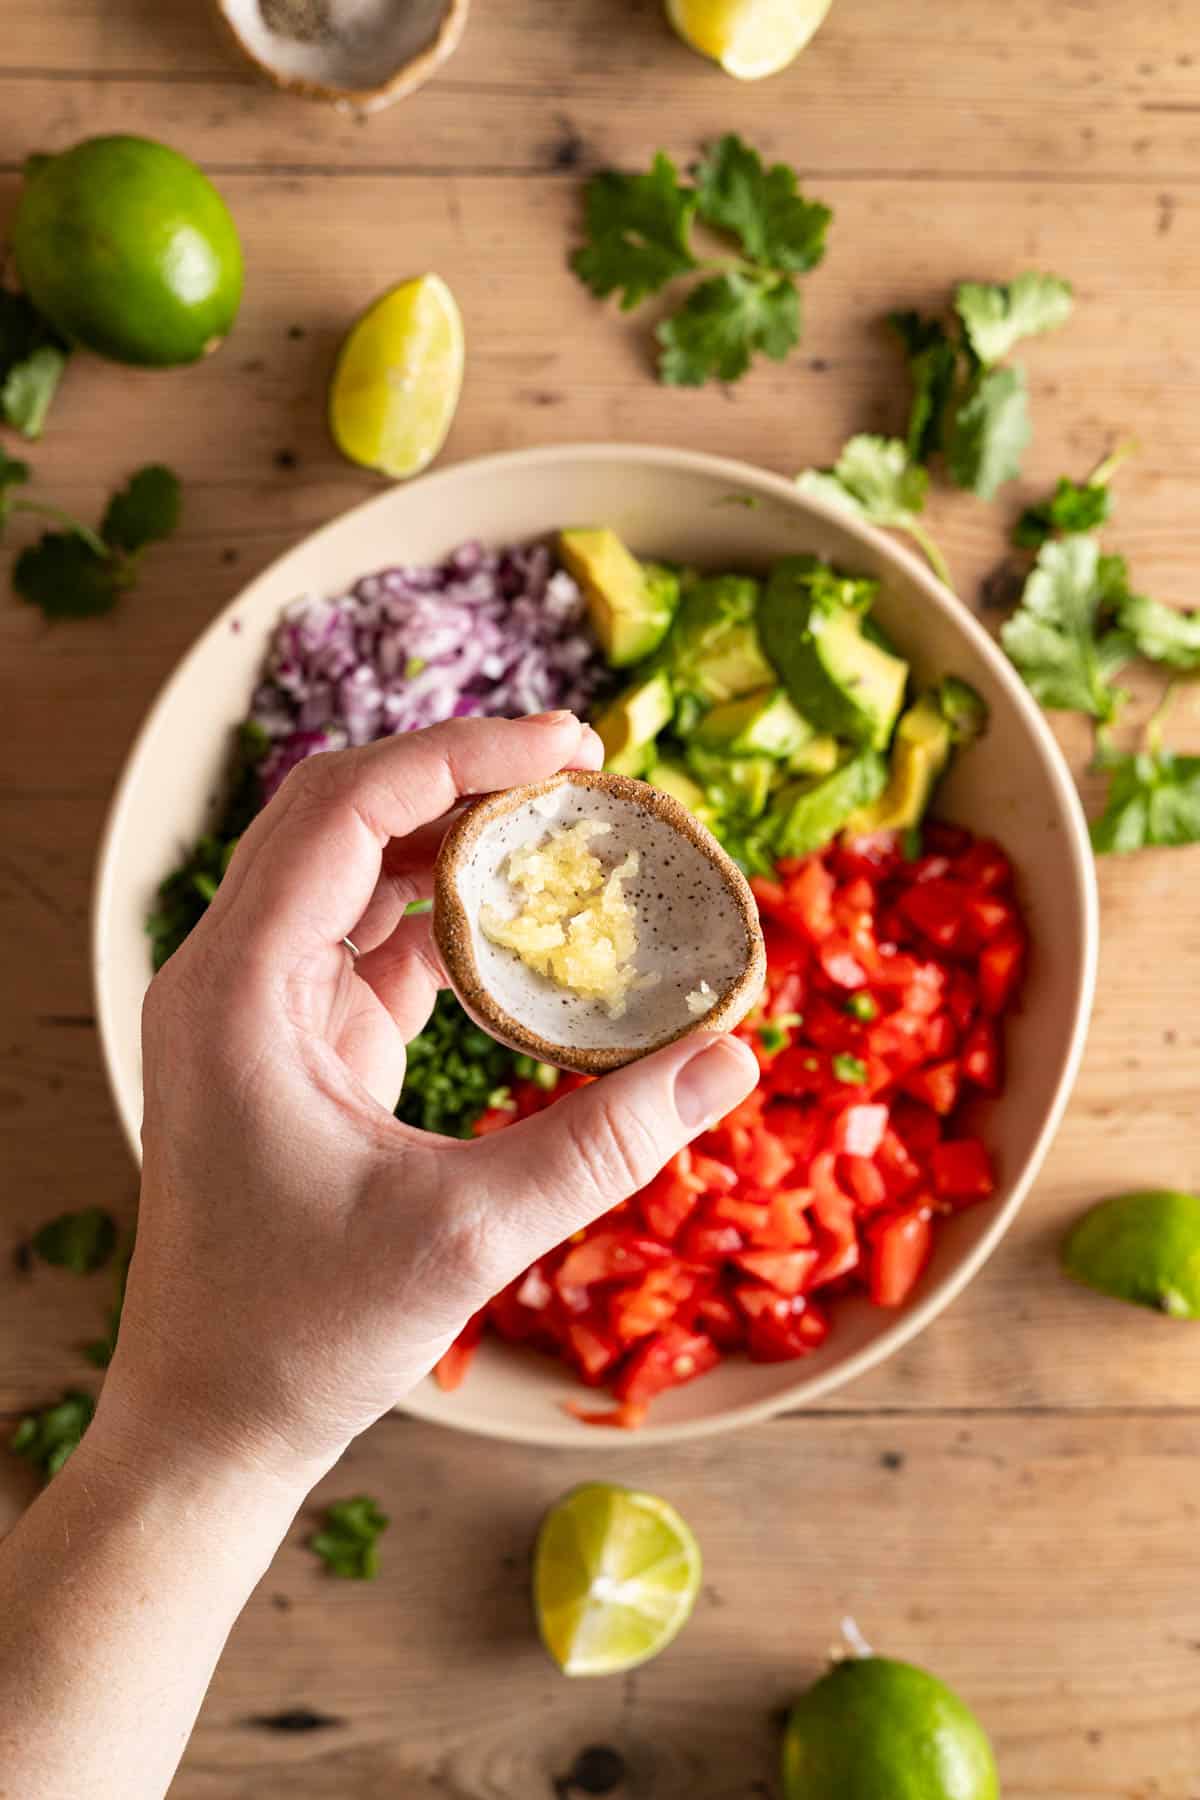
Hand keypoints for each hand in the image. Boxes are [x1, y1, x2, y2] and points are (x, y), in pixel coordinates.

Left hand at [100, 713, 757, 1489]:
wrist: (212, 1415)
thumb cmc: (304, 1333)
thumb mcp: (469, 1235)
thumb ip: (604, 1144)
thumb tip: (733, 1060)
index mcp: (237, 991)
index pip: (344, 811)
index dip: (461, 755)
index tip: (574, 745)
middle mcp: (229, 975)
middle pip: (341, 814)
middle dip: (461, 776)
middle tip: (584, 770)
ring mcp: (255, 1006)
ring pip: (354, 869)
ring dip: (456, 841)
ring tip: (569, 835)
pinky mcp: (291, 1042)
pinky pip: (369, 940)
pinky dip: (447, 917)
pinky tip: (527, 927)